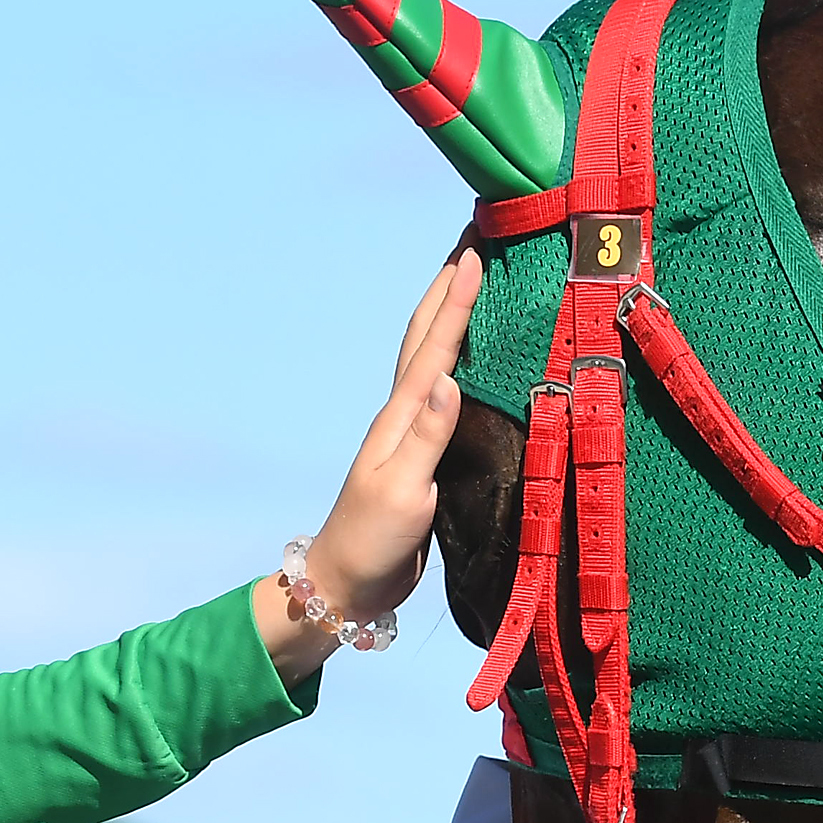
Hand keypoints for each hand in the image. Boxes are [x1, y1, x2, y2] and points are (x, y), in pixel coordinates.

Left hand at [264, 251, 479, 679]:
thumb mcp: (401, 493)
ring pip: (433, 356)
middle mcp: (405, 415)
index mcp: (401, 419)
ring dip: (450, 313)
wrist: (346, 585)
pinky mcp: (424, 454)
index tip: (476, 254)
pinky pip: (444, 388)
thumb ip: (428, 438)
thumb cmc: (371, 543)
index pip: (434, 349)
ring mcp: (412, 432)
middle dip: (449, 286)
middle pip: (426, 336)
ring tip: (473, 274)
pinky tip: (472, 350)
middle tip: (473, 237)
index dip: (456, 303)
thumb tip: (450, 379)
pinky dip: (457, 355)